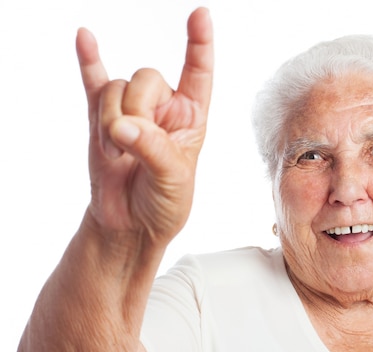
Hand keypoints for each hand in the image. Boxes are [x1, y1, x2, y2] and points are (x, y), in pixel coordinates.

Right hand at [76, 7, 213, 245]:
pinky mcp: (100, 118)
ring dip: (111, 123)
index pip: (199, 73)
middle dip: (137, 110)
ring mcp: (130, 110)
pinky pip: (92, 82)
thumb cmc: (164, 203)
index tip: (201, 14)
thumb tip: (122, 126)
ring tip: (119, 154)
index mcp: (191, 117)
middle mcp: (163, 107)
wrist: (131, 224)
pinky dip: (88, 61)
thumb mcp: (173, 179)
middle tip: (135, 146)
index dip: (200, 44)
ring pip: (115, 88)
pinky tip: (85, 38)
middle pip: (146, 77)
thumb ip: (152, 149)